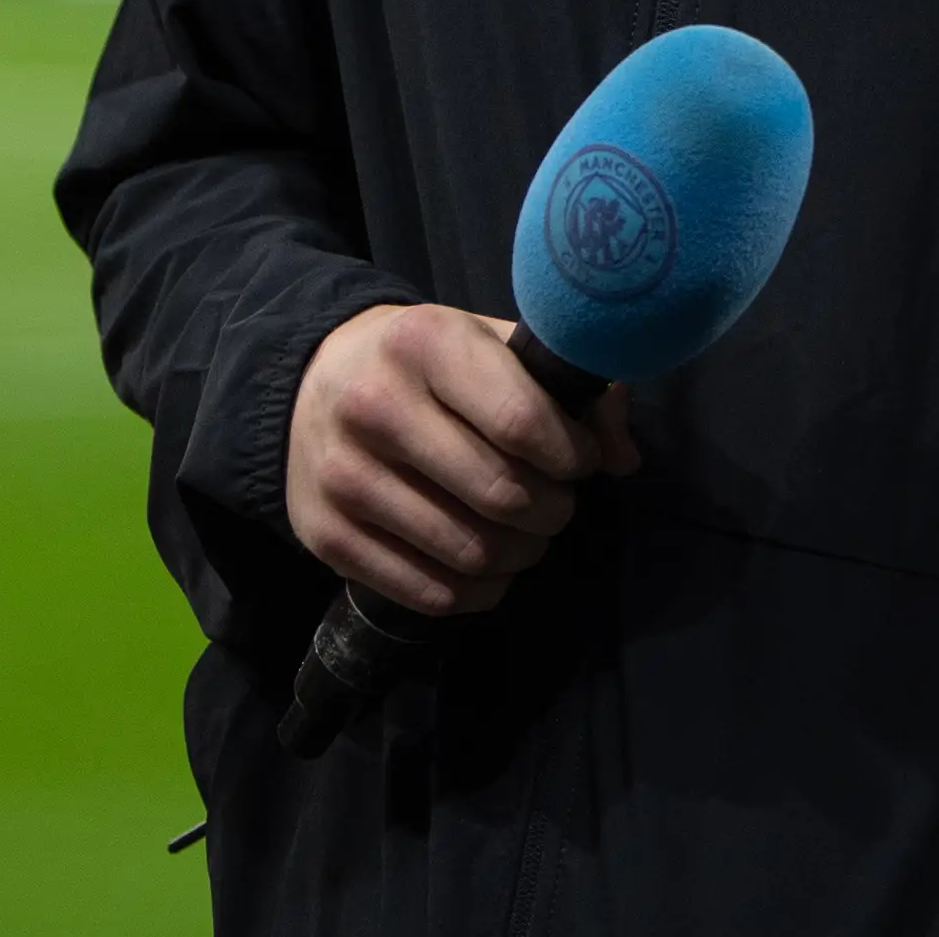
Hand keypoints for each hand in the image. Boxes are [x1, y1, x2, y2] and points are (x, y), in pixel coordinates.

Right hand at [286, 303, 640, 614]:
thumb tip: (623, 459)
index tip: (581, 460)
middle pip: (502, 494)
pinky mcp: (326, 536)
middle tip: (558, 503)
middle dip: (554, 510)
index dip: (571, 454)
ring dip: (522, 554)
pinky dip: (480, 591)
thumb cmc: (430, 364)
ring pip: (471, 552)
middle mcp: (374, 407)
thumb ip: (568, 388)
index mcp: (425, 344)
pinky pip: (431, 594)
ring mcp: (342, 477)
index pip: (521, 421)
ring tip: (528, 533)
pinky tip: (490, 566)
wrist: (315, 382)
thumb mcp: (495, 346)